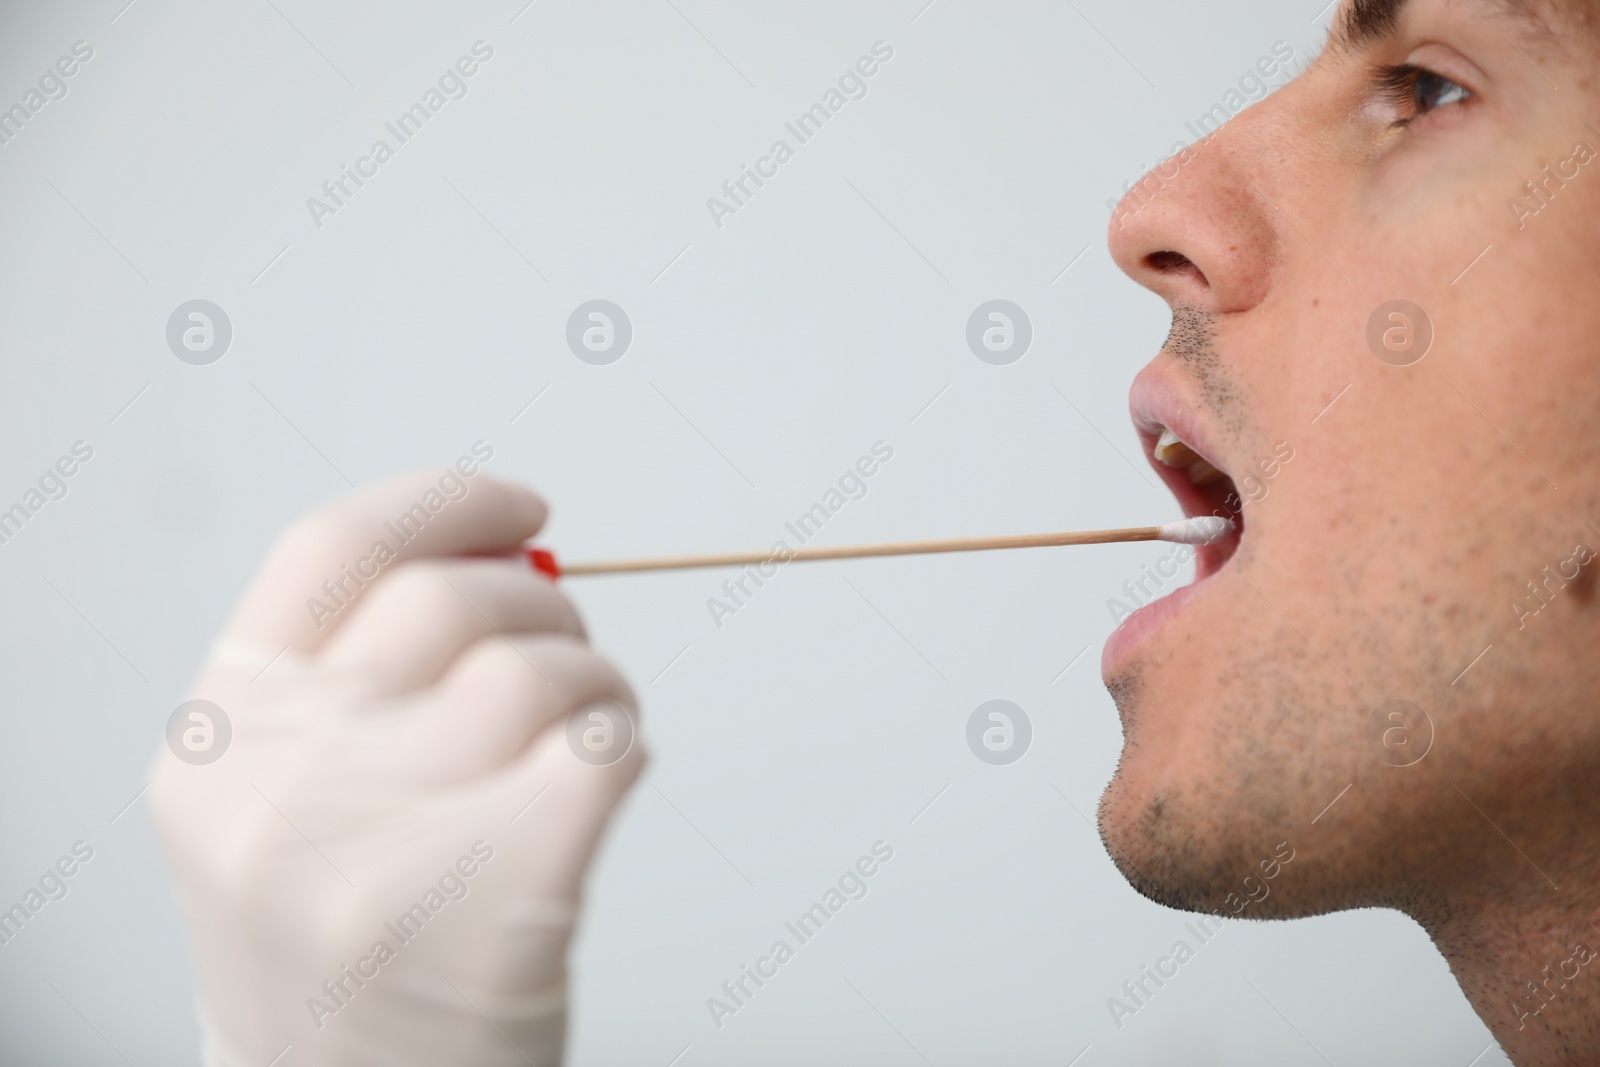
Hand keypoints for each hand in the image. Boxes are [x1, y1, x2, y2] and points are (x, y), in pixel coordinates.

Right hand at [150, 467, 642, 1066]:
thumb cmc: (338, 954)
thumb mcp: (278, 806)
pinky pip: (600, 747)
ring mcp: (383, 850)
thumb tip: (500, 555)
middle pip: (450, 598)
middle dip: (541, 603)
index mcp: (219, 742)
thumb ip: (351, 678)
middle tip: (564, 646)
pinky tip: (605, 771)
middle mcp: (279, 789)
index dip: (446, 503)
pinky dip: (622, 738)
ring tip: (584, 728)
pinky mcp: (496, 902)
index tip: (520, 509)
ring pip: (538, 668)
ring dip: (593, 680)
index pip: (333, 548)